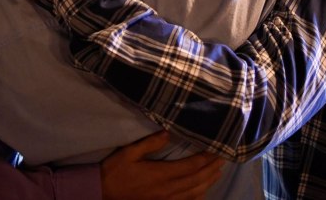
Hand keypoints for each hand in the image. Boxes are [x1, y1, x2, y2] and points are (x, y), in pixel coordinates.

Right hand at [101, 131, 223, 199]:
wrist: (101, 193)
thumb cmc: (115, 171)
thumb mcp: (129, 152)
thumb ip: (151, 143)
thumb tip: (169, 132)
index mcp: (162, 174)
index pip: (191, 166)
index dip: (207, 158)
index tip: (217, 149)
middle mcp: (168, 190)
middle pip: (197, 180)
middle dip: (212, 169)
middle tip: (224, 159)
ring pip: (194, 193)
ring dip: (209, 182)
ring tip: (219, 172)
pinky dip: (198, 196)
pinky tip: (203, 191)